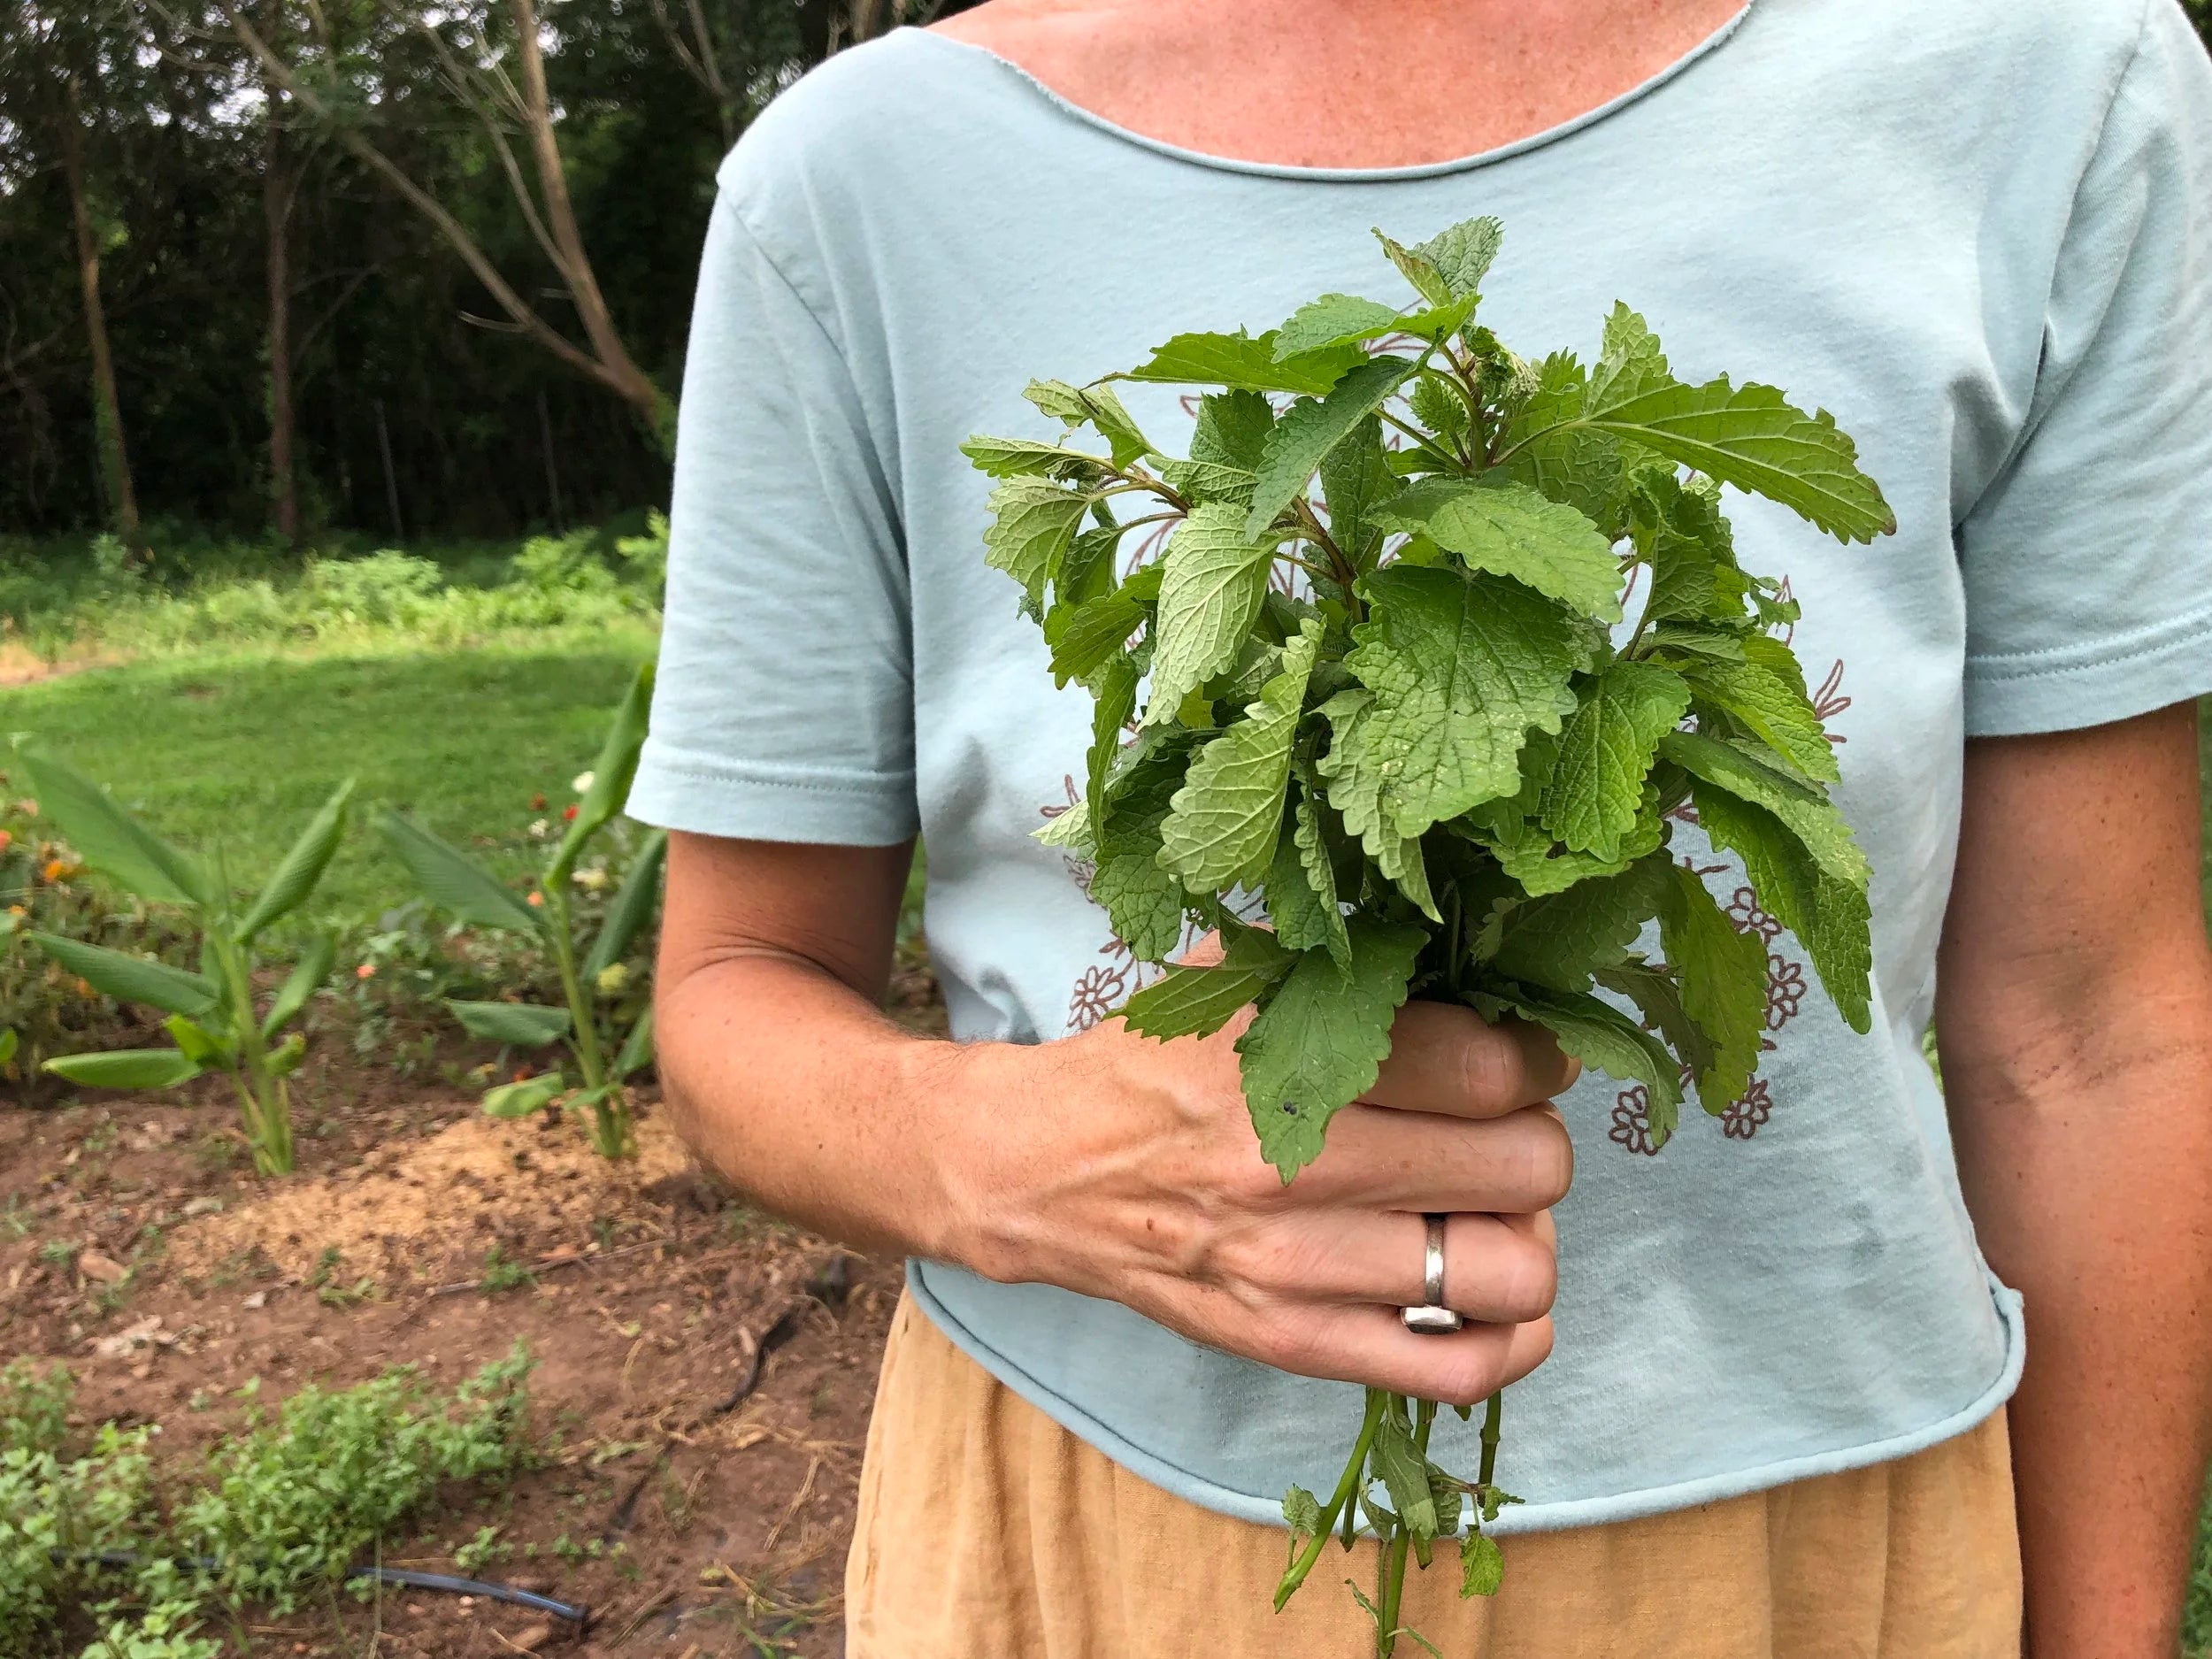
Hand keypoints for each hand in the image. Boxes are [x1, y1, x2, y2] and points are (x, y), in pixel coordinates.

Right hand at [943, 977, 1576, 1406]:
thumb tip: (1484, 965)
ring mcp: (1298, 1268)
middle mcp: (1296, 1166)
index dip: (1536, 1059)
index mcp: (1285, 1058)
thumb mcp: (1235, 974)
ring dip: (1523, 1233)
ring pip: (1513, 1271)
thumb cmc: (1153, 1062)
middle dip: (1532, 1138)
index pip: (1492, 1068)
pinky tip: (1490, 1290)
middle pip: (1524, 1166)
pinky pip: (1460, 1369)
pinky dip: (1511, 1335)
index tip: (1525, 1059)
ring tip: (1482, 1207)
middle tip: (1499, 1129)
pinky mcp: (1293, 1344)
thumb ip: (1350, 961)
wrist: (1042, 1168)